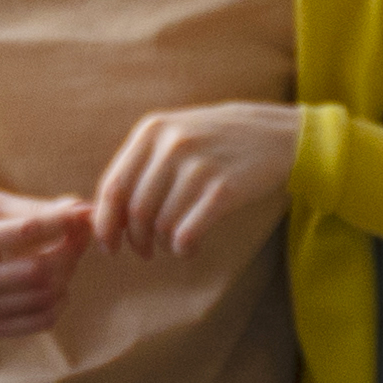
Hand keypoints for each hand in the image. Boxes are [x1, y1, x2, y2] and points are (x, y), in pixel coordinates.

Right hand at [0, 191, 90, 336]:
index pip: (25, 231)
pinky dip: (59, 302)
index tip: (84, 214)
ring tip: (66, 258)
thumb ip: (35, 208)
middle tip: (80, 237)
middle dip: (69, 251)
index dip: (62, 221)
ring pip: (43, 298)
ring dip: (67, 276)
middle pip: (38, 270)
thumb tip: (81, 210)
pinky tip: (55, 284)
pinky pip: (41, 321)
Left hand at [82, 100, 299, 263]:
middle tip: (143, 252)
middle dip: (135, 240)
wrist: (279, 135)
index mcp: (152, 130)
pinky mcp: (224, 189)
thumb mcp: (176, 134)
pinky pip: (187, 232)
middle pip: (135, 210)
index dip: (106, 223)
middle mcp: (171, 144)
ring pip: (161, 225)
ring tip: (174, 244)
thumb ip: (141, 164)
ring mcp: (198, 166)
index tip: (109, 245)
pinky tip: (189, 248)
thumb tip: (103, 212)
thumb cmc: (219, 141)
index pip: (113, 186)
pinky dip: (182, 248)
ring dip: (162, 245)